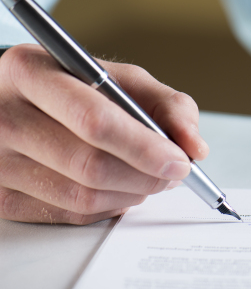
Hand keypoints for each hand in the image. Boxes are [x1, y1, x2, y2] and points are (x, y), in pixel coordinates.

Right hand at [0, 44, 207, 223]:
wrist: (11, 102)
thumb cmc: (74, 89)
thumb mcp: (120, 79)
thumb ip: (166, 105)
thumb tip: (194, 147)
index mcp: (31, 73)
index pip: (95, 121)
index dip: (145, 148)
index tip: (181, 161)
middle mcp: (4, 117)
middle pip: (90, 166)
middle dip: (146, 176)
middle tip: (173, 172)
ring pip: (83, 197)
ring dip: (132, 193)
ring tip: (150, 177)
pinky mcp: (0, 197)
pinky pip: (70, 215)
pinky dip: (109, 206)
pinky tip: (119, 188)